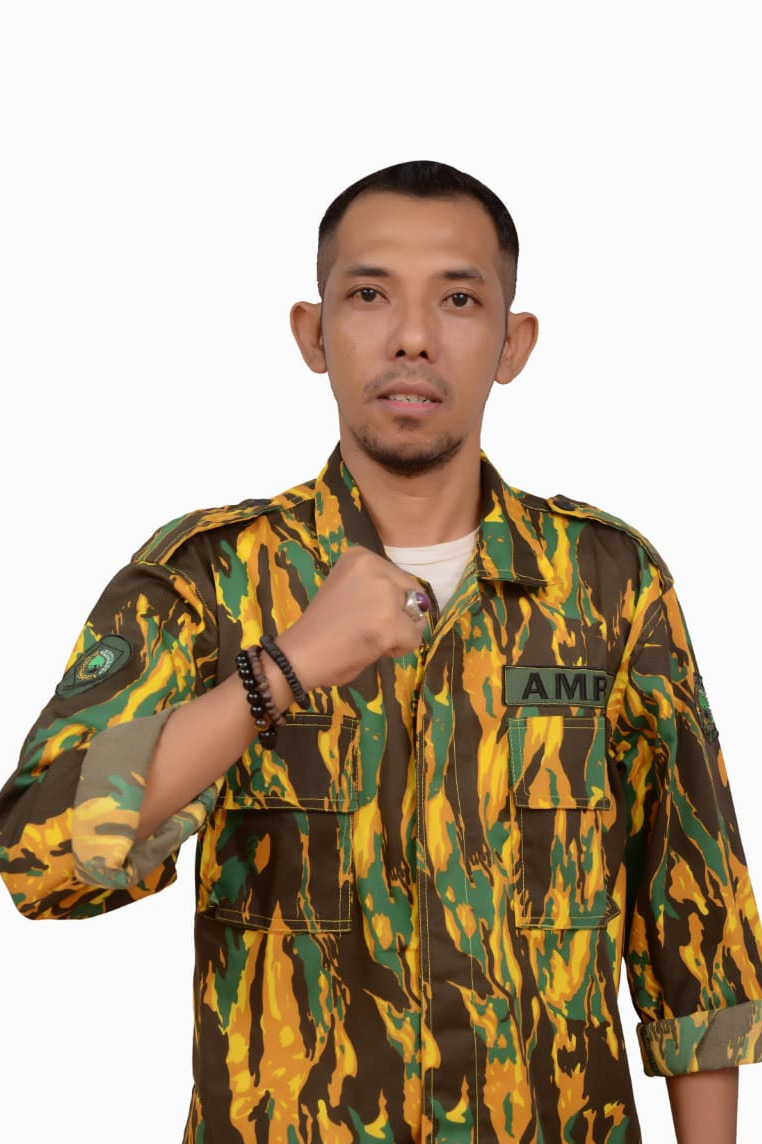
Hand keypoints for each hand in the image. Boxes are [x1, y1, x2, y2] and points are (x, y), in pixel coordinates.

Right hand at [275, 546, 429, 688]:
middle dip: (398, 617)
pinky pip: (414, 639)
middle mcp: (374, 567)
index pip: (400, 580)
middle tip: (366, 628)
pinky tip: (373, 649)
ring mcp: (383, 593)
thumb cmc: (322, 627)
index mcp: (361, 556)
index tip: (361, 613)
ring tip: (369, 638)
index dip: (389, 603)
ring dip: (399, 633)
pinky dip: (398, 649)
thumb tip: (420, 604)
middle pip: (413, 596)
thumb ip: (377, 589)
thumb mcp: (350, 590)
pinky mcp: (390, 621)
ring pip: (416, 618)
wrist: (300, 654)